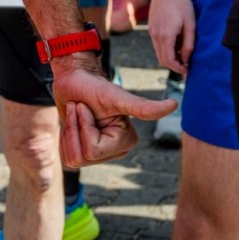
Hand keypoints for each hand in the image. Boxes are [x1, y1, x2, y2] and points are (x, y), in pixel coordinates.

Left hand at [52, 65, 176, 167]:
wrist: (73, 79)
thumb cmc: (93, 85)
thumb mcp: (116, 96)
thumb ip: (143, 107)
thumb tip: (174, 105)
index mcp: (126, 141)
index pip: (93, 150)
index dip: (84, 127)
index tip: (88, 107)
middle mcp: (115, 152)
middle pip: (82, 157)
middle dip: (75, 129)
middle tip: (81, 109)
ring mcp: (99, 156)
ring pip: (73, 159)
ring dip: (69, 131)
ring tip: (77, 114)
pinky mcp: (84, 153)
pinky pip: (67, 158)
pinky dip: (65, 137)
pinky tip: (73, 122)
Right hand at [148, 0, 194, 73]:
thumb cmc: (181, 4)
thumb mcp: (190, 25)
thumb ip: (188, 44)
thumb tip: (186, 59)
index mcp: (165, 36)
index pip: (169, 61)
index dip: (179, 69)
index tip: (188, 70)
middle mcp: (155, 35)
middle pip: (162, 59)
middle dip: (174, 65)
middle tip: (186, 64)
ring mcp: (151, 31)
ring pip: (158, 52)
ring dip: (169, 57)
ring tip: (182, 52)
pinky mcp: (151, 27)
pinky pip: (156, 44)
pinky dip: (165, 48)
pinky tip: (175, 42)